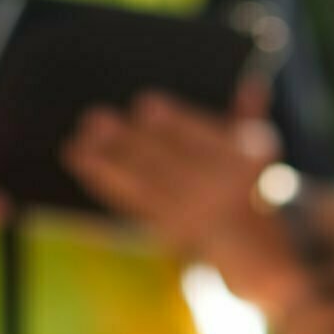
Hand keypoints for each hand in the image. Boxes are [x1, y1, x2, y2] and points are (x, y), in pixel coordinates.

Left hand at [65, 86, 307, 308]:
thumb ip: (247, 117)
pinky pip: (130, 200)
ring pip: (142, 182)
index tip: (146, 104)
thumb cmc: (246, 185)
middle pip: (165, 163)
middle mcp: (216, 193)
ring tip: (78, 139)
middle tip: (96, 118)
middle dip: (128, 141)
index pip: (202, 141)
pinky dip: (103, 179)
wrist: (253, 249)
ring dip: (106, 160)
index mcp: (242, 166)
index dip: (174, 123)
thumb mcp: (255, 151)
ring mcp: (189, 213)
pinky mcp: (164, 227)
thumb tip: (254, 84)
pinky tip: (80, 159)